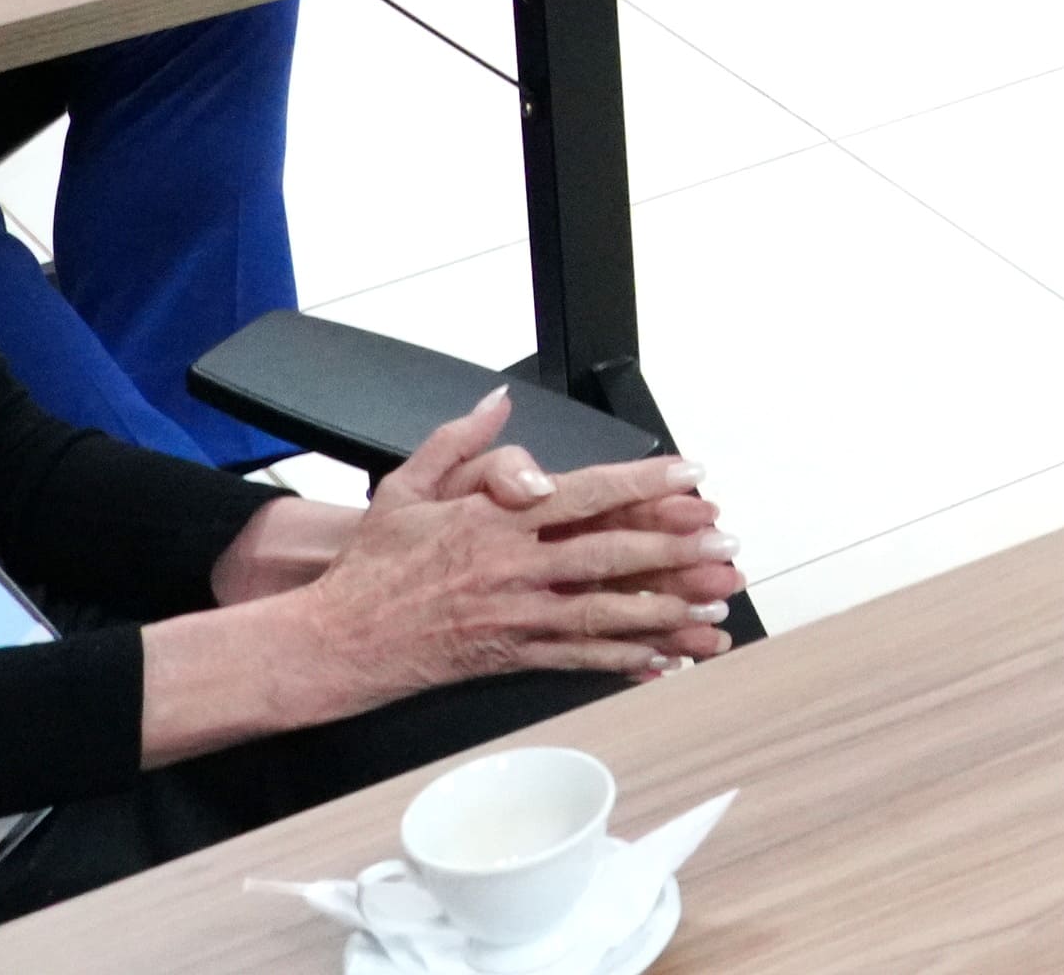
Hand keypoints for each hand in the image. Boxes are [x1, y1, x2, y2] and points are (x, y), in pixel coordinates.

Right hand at [291, 403, 739, 701]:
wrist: (338, 642)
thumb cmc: (372, 566)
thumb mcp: (405, 486)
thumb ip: (460, 441)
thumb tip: (497, 401)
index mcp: (493, 522)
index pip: (584, 495)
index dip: (642, 484)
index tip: (690, 477)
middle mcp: (512, 570)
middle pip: (610, 556)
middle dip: (676, 551)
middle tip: (725, 549)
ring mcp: (516, 618)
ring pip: (605, 615)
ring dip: (665, 612)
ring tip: (714, 612)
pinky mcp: (511, 657)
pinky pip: (579, 660)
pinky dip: (624, 661)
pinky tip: (663, 661)